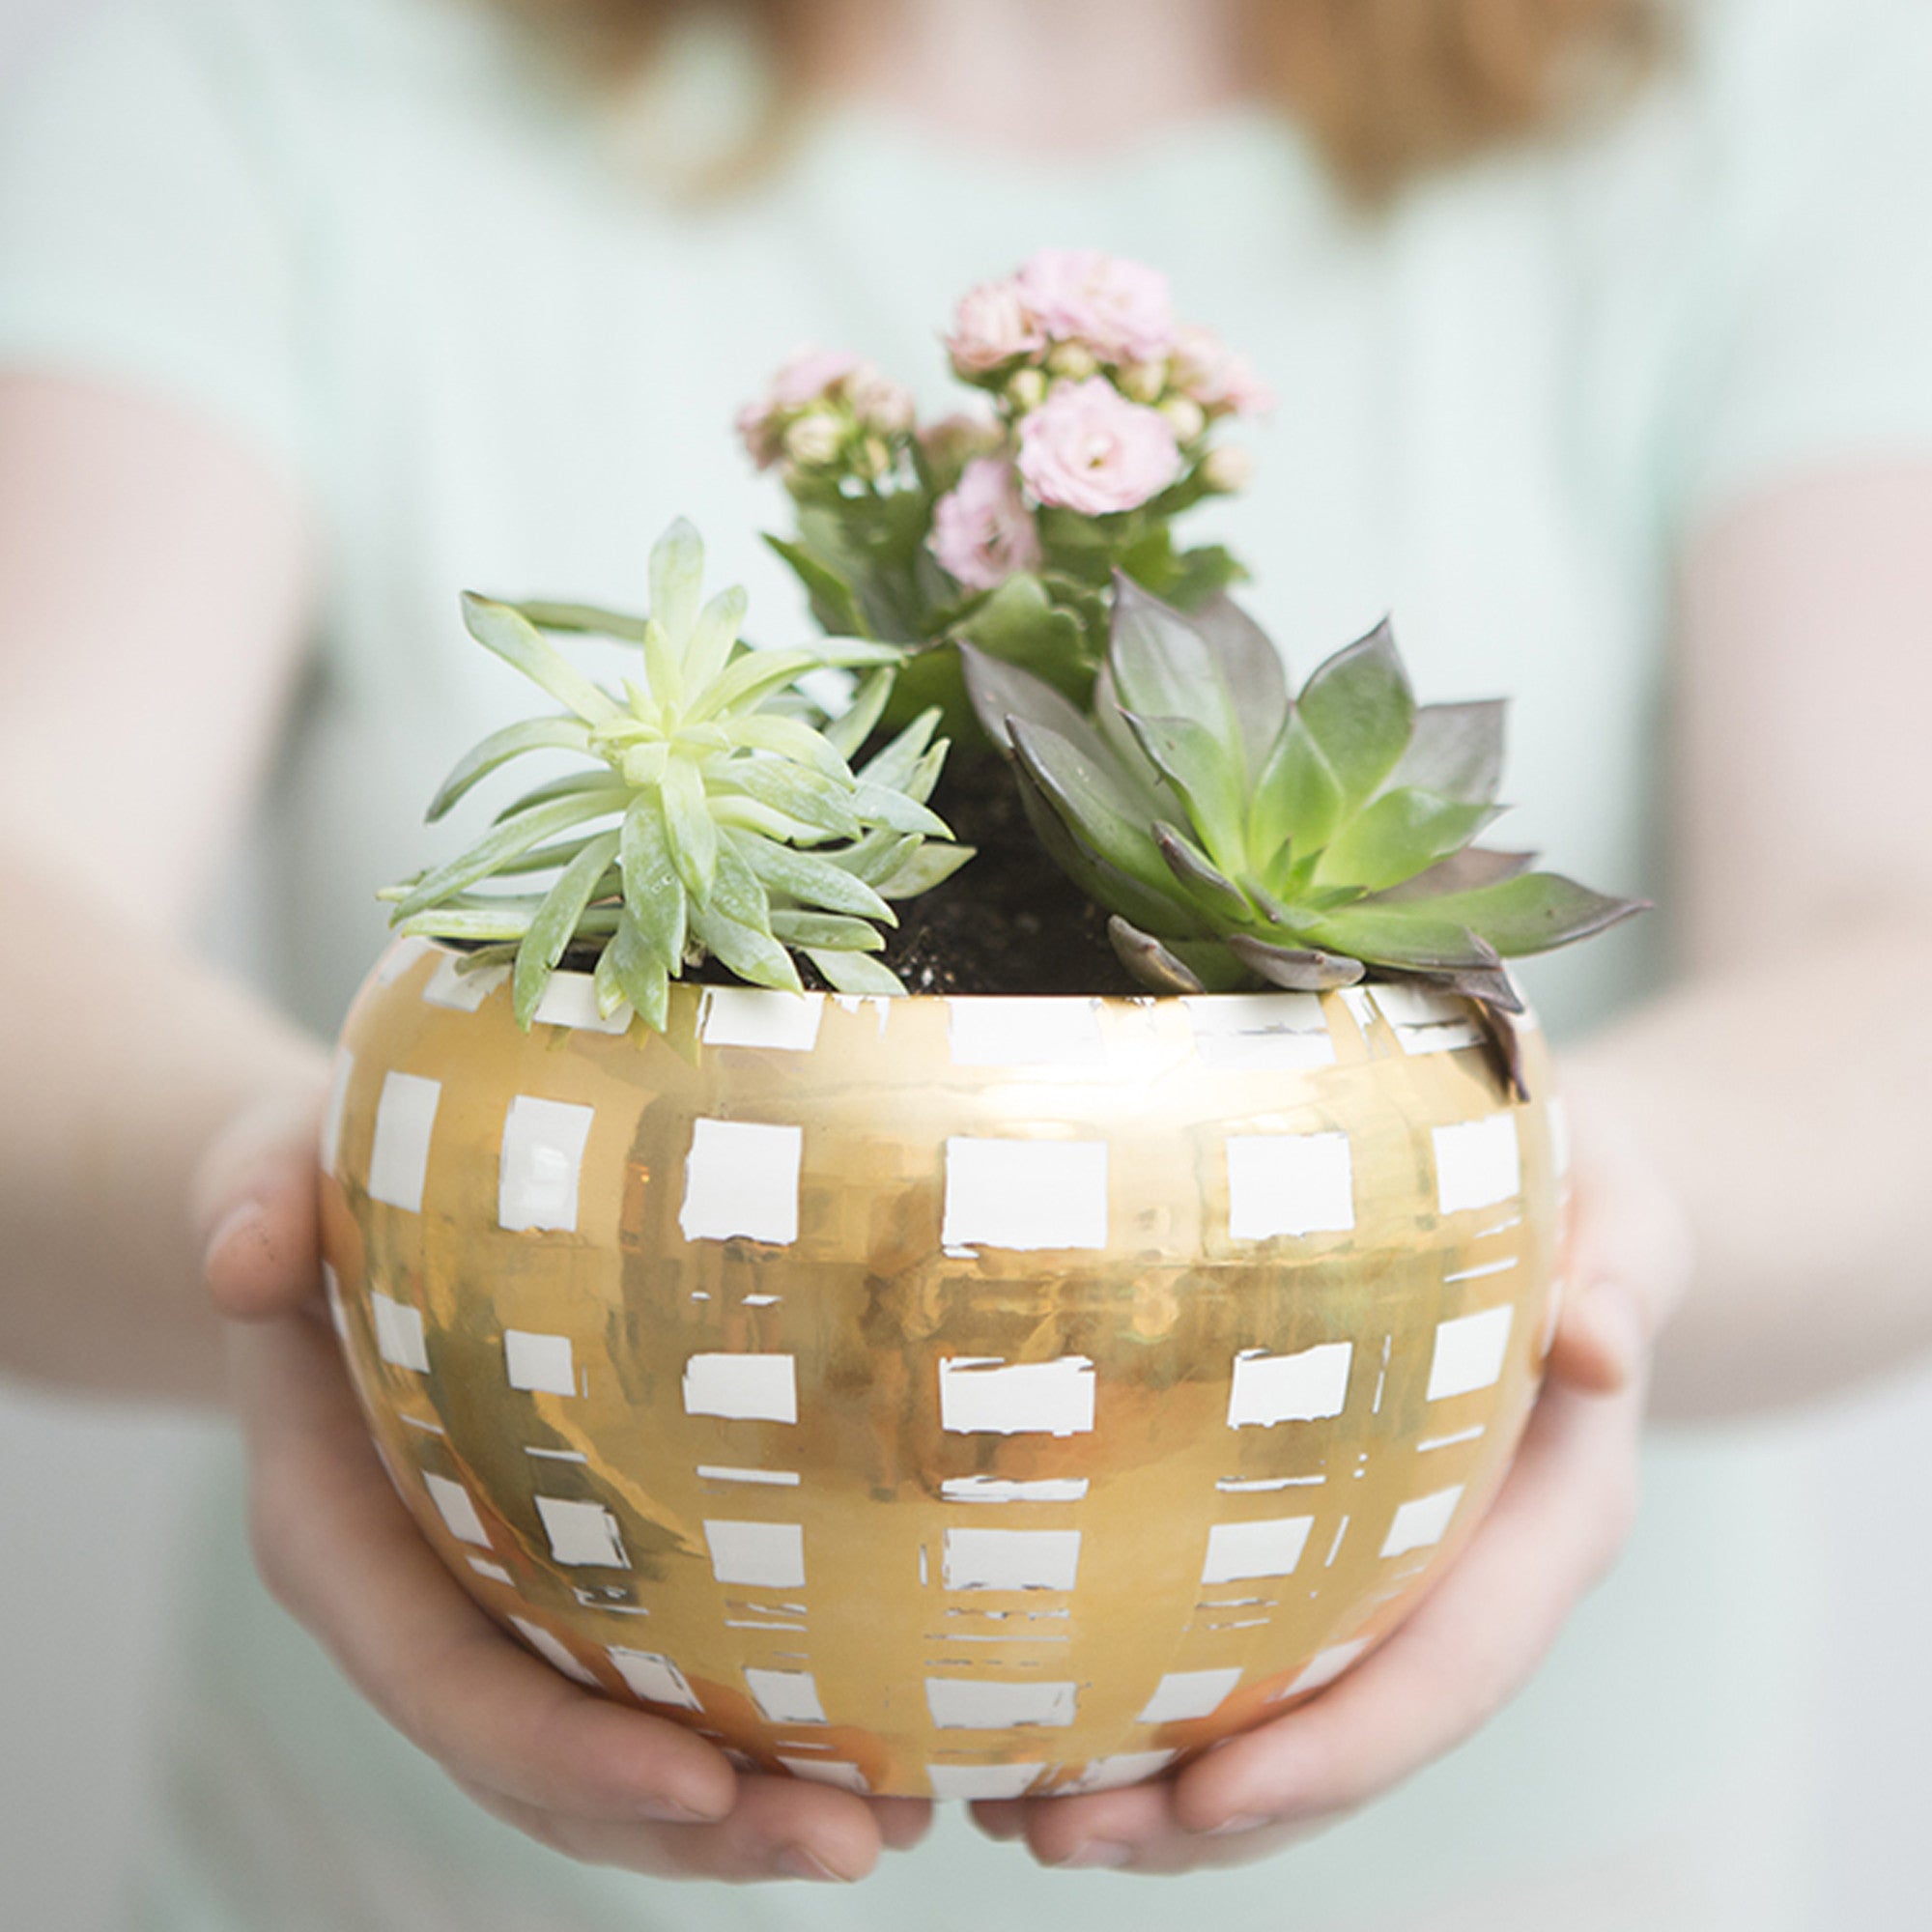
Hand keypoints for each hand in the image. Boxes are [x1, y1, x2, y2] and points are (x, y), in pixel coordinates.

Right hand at [196, 1089, 931, 1883]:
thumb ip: (249, 1198)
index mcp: (336, 1538)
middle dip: (691, 1830)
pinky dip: (752, 1737)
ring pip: (610, 1763)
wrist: (326, 1225)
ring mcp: (494, 1612)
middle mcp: (417, 1609)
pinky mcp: (564, 1585)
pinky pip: (652, 1689)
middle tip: (850, 1844)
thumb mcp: (266, 1165)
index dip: (560, 1751)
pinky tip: (878, 1745)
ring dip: (744, 1819)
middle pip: (545, 1769)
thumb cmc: (313, 1191)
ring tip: (891, 1828)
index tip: (699, 1781)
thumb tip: (246, 1259)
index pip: (443, 1682)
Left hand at [969, 1093, 1693, 1873]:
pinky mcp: (1348, 1555)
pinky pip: (1259, 1660)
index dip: (1337, 1751)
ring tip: (1013, 1814)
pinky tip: (1041, 1722)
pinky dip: (1157, 1713)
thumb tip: (1590, 1345)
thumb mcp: (1624, 1213)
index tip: (1207, 1798)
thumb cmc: (1590, 1197)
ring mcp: (1411, 1583)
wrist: (1573, 1210)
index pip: (1452, 1668)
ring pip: (1292, 1731)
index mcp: (1555, 1521)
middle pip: (1349, 1741)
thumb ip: (1616, 1274)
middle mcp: (1481, 1583)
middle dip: (1208, 1814)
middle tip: (1050, 1835)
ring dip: (1159, 1798)